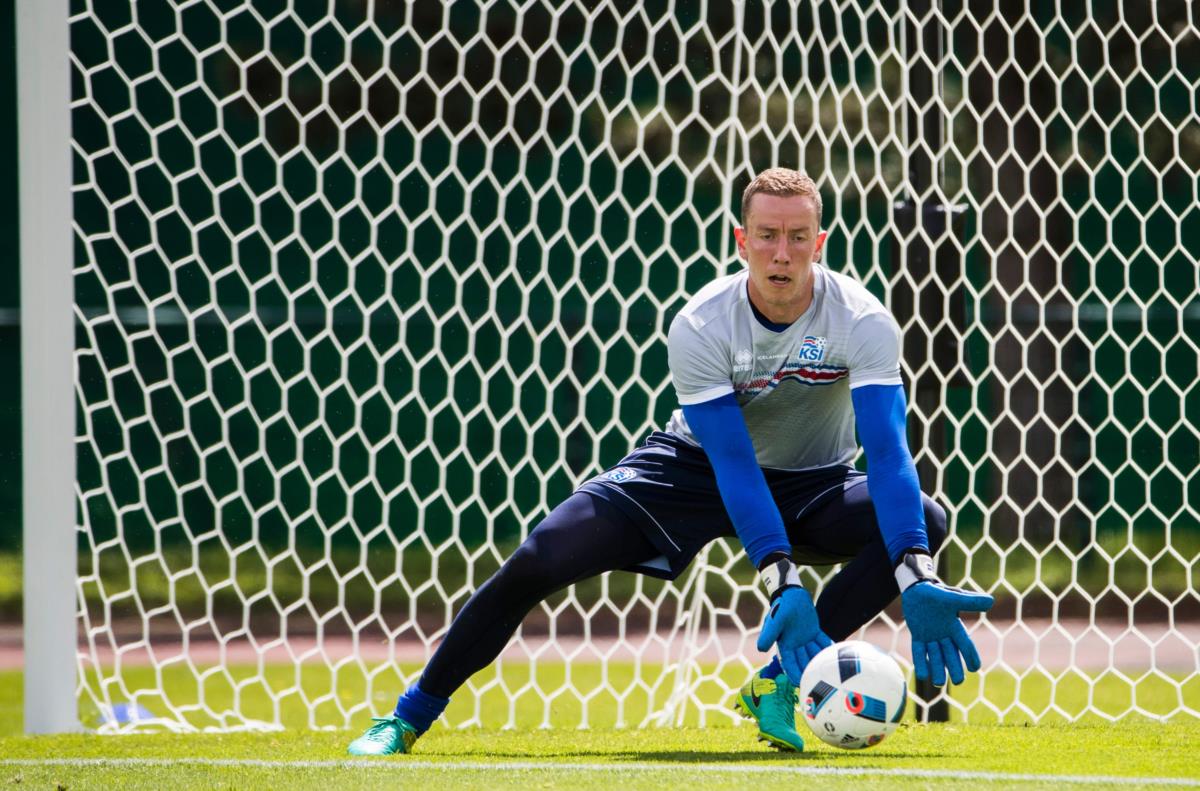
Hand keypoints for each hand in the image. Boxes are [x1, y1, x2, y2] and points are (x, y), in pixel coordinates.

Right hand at [756, 586, 832, 684]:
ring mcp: (805, 639)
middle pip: (803, 662)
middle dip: (809, 673)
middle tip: (819, 684)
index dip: (794, 674)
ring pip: (814, 654)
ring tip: (829, 673)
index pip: (789, 663)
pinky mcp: (814, 631)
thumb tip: (761, 649)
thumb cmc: (780, 606)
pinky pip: (823, 642)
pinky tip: (836, 655)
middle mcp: (795, 645)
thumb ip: (769, 634)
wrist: (791, 593)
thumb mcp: (775, 621)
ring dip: (820, 663)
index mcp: (784, 645)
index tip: (800, 684)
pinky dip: (828, 648)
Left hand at [898, 554, 992, 685]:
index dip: (970, 656)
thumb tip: (991, 601)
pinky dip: (921, 662)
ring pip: (936, 656)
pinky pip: (919, 651)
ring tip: (938, 683)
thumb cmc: (936, 591)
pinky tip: (922, 675)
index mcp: (954, 626)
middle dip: (954, 668)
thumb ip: (970, 601)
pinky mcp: (918, 635)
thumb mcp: (953, 597)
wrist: (917, 587)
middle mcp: (944, 634)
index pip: (965, 644)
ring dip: (938, 669)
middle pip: (951, 654)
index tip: (974, 668)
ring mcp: (930, 635)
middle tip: (958, 682)